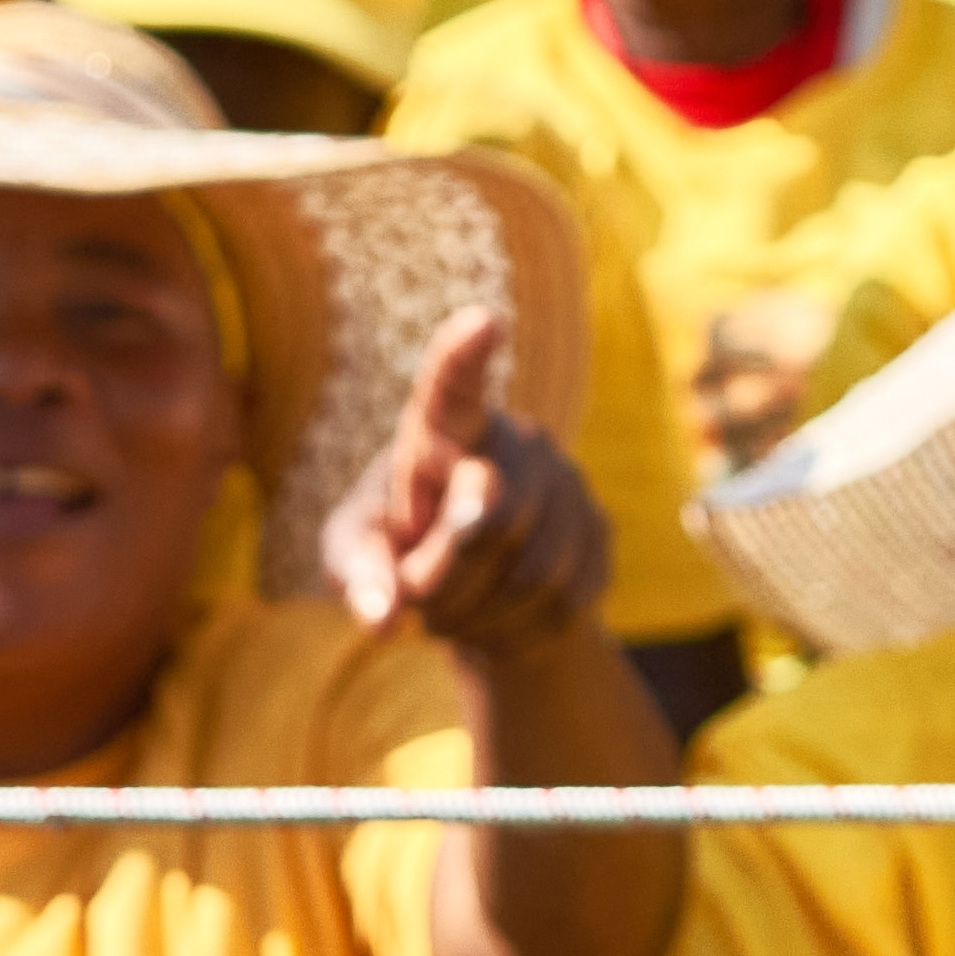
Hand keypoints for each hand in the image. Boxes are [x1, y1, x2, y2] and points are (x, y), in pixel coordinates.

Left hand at [323, 310, 609, 657]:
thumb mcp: (356, 551)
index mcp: (441, 427)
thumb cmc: (395, 548)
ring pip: (531, 571)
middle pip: (490, 514)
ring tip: (454, 609)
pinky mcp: (599, 532)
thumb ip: (359, 572)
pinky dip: (516, 631)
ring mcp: (566, 483)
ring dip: (478, 613)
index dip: (462, 357)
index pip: (450, 388)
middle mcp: (514, 439)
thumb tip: (383, 615)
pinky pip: (562, 601)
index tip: (481, 323)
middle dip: (445, 577)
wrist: (472, 586)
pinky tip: (497, 617)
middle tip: (418, 599)